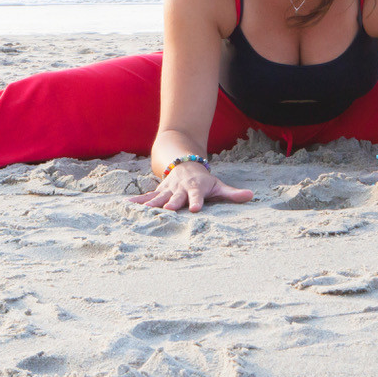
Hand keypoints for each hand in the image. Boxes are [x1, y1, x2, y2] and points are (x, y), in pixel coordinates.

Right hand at [129, 161, 253, 212]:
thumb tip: (251, 196)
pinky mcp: (159, 192)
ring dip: (152, 204)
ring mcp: (168, 190)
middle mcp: (180, 189)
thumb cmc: (205, 181)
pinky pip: (147, 197)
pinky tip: (126, 206)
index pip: (197, 196)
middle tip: (170, 211)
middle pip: (177, 197)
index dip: (197, 201)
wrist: (186, 164)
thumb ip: (233, 194)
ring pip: (160, 198)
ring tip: (144, 211)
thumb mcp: (219, 186)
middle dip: (173, 204)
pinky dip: (138, 202)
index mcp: (196, 189)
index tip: (196, 209)